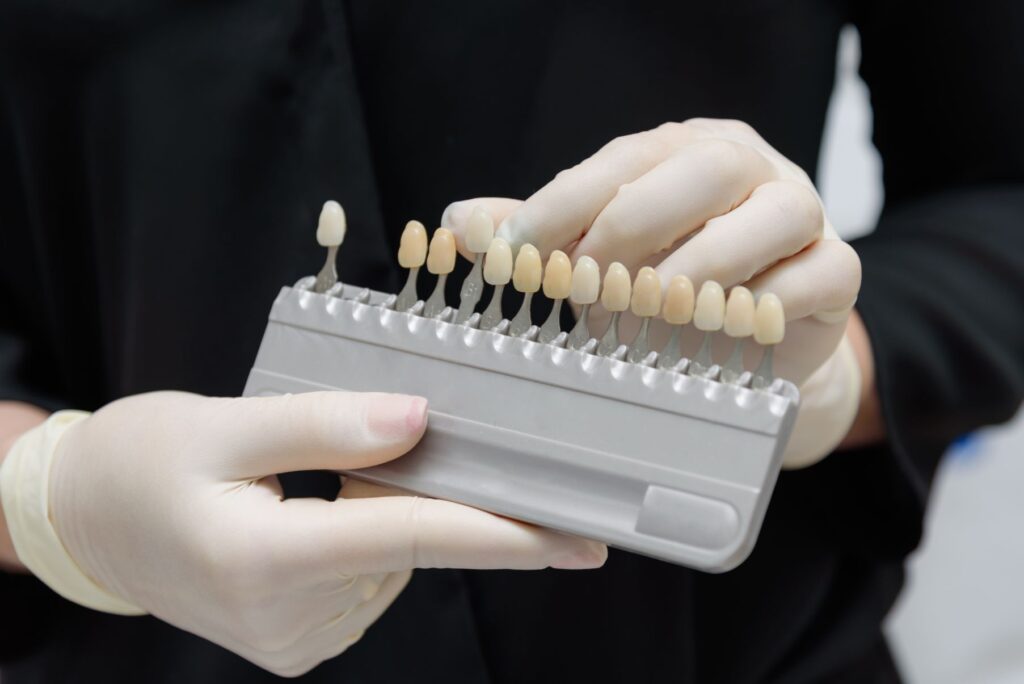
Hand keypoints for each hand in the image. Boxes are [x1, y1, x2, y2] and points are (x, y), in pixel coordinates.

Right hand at [45, 391, 604, 675]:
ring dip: (389, 508)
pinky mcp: (300, 638)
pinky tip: (318, 507)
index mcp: (265, 560)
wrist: (85, 522)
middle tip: (427, 447)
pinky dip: (367, 534)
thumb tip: (417, 421)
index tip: (575, 539)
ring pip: (393, 557)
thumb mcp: (223, 424)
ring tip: (318, 473)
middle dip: (436, 494)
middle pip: (409, 543)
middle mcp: (289, 615)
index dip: (504, 534)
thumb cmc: (139, 464)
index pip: (412, 538)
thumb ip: (325, 424)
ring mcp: (297, 637)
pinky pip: (368, 575)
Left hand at [444, 119, 861, 466]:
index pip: (621, 161)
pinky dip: (772, 303)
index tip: (513, 254)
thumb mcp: (591, 257)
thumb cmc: (661, 286)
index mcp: (679, 151)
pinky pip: (820, 274)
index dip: (564, 205)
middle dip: (635, 225)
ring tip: (654, 307)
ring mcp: (800, 213)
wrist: (740, 341)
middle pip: (704, 169)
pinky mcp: (837, 270)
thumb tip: (456, 222)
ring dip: (704, 264)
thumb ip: (534, 236)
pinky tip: (725, 328)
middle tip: (586, 284)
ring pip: (772, 213)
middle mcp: (746, 168)